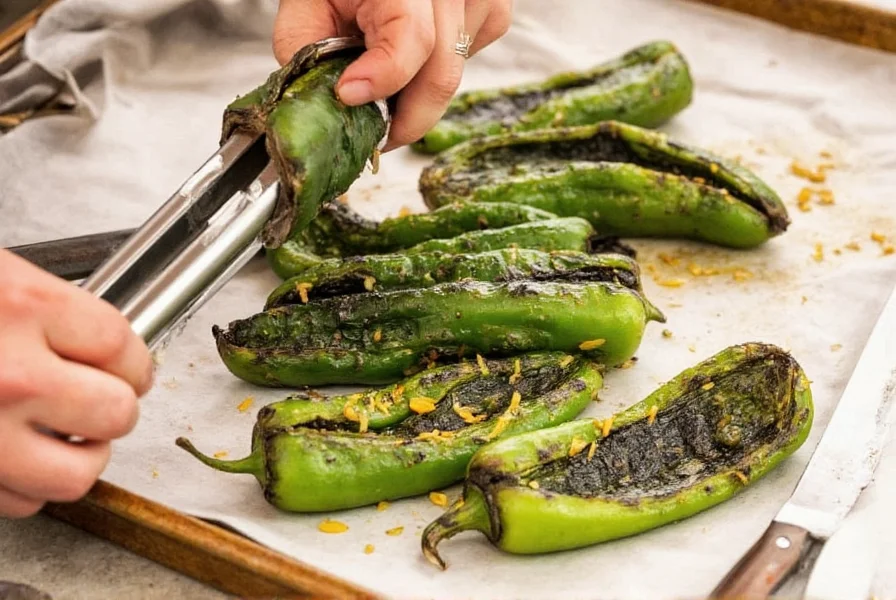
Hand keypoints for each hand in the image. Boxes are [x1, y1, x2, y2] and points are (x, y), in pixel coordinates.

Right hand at [0, 250, 152, 517]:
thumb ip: (46, 311)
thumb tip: (105, 347)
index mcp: (20, 307)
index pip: (123, 347)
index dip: (136, 361)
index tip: (132, 368)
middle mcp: (8, 375)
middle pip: (115, 412)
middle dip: (115, 406)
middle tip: (102, 398)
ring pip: (78, 474)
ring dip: (82, 455)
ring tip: (67, 434)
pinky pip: (21, 503)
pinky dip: (27, 485)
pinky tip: (15, 454)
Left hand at [273, 0, 512, 150]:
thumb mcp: (310, 3)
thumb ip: (306, 46)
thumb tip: (321, 105)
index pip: (413, 37)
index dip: (383, 79)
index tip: (348, 96)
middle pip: (441, 75)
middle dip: (404, 118)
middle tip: (374, 134)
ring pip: (455, 76)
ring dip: (420, 93)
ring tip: (390, 79)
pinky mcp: (491, 11)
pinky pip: (469, 63)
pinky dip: (439, 73)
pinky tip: (418, 55)